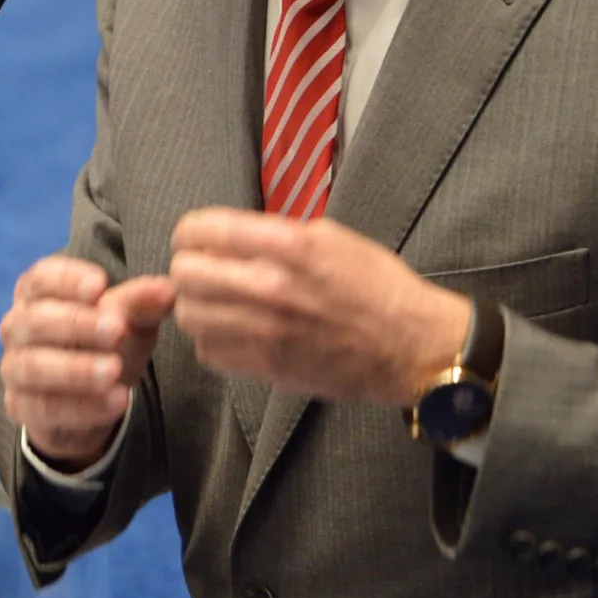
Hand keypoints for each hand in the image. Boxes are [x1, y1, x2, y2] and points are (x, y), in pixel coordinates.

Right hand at [0, 255, 176, 467]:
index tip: (100, 285)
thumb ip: (142, 303)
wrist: (91, 399)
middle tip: (117, 328)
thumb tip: (168, 290)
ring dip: (75, 369)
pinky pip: (46, 408)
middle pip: (35, 320)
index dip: (67, 280)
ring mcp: (13, 368)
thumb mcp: (128, 321)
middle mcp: (17, 327)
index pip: (42, 278)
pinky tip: (115, 401)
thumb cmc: (105, 343)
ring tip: (114, 371)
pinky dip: (82, 406)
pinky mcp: (21, 407)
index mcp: (36, 293)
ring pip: (34, 366)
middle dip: (76, 324)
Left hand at [167, 207, 469, 406]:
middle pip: (185, 274)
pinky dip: (211, 339)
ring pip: (190, 315)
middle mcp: (271, 287)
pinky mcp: (266, 367)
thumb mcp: (331, 237)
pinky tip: (232, 330)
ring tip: (216, 301)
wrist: (412, 346)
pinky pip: (209, 352)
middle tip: (202, 269)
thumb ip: (274, 234)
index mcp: (290, 246)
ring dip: (196, 304)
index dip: (190, 232)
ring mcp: (265, 331)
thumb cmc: (378, 287)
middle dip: (188, 267)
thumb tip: (228, 238)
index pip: (205, 230)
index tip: (194, 237)